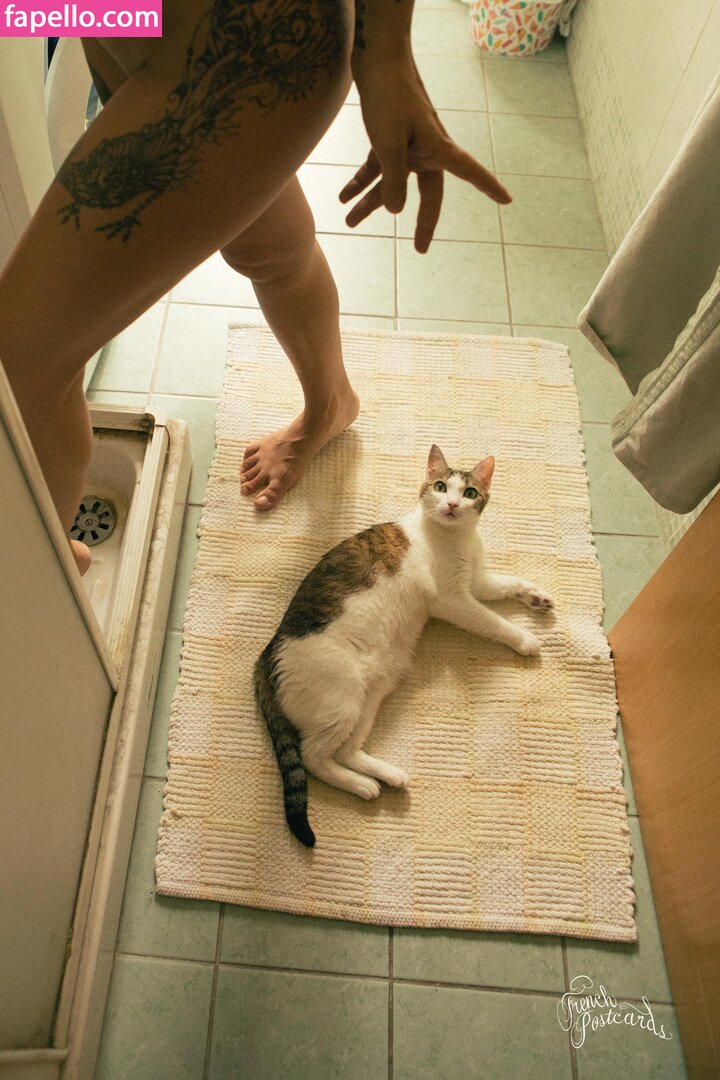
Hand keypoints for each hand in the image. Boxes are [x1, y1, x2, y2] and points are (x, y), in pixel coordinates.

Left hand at [340, 58, 510, 252]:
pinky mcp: (387, 138)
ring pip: (391, 183)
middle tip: (420, 249)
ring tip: (348, 222)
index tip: (508, 200)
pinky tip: (342, 197)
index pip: (470, 173)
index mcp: (437, 148)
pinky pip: (376, 168)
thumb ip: (394, 180)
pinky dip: (359, 182)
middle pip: (424, 193)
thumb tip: (396, 211)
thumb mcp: (388, 143)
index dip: (488, 187)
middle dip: (419, 222)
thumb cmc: (388, 95)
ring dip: (369, 203)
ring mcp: (406, 145)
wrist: (373, 57)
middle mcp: (425, 149)